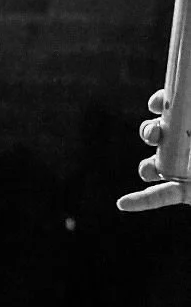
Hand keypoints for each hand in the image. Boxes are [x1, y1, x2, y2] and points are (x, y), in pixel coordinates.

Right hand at [117, 87, 190, 210]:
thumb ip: (189, 107)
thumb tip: (158, 102)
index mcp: (189, 125)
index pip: (171, 109)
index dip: (160, 103)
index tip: (156, 104)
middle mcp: (186, 146)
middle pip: (156, 136)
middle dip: (148, 133)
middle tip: (155, 134)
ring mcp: (183, 170)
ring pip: (152, 166)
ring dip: (145, 166)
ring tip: (151, 169)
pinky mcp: (184, 192)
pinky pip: (158, 197)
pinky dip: (140, 201)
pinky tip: (123, 203)